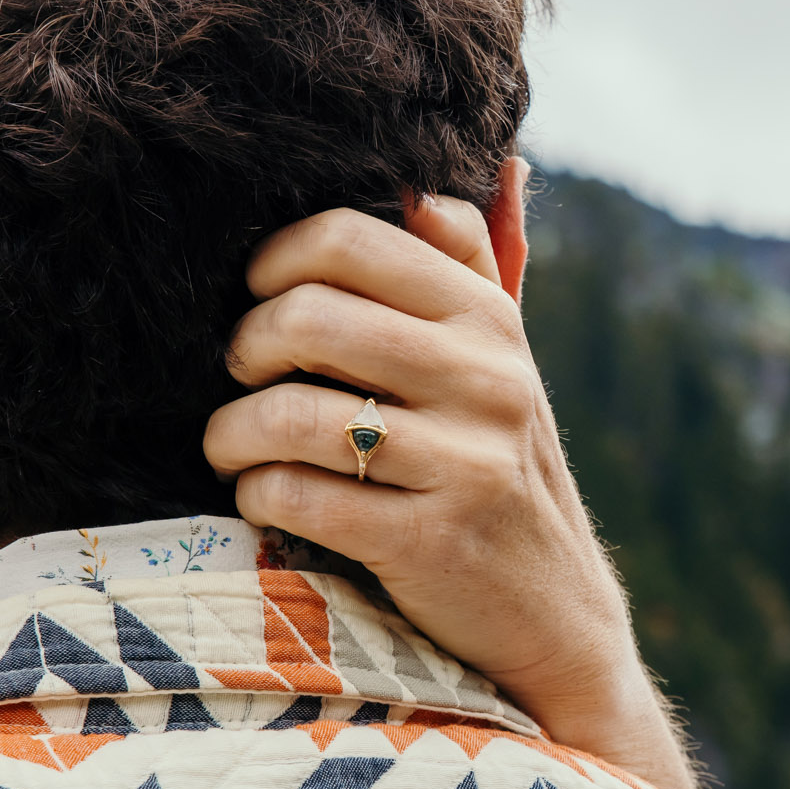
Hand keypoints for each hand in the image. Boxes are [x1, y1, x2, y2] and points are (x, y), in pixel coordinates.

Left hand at [203, 191, 701, 788]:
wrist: (557, 616)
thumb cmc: (500, 472)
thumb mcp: (504, 364)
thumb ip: (474, 268)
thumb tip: (464, 172)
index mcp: (490, 318)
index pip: (352, 237)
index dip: (276, 259)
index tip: (259, 297)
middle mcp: (487, 379)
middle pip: (308, 315)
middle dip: (245, 346)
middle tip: (242, 374)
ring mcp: (463, 462)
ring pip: (291, 414)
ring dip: (233, 432)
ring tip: (233, 445)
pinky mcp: (430, 541)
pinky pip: (297, 496)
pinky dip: (257, 494)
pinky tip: (264, 497)